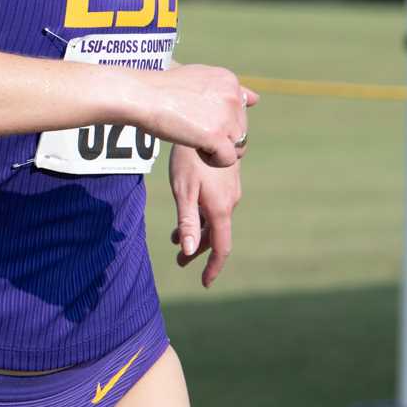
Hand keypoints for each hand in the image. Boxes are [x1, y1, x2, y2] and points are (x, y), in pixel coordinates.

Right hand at [157, 64, 256, 167]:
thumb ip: (226, 89)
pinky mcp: (217, 135)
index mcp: (230, 81)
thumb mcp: (199, 79)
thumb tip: (256, 99)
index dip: (221, 123)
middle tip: (193, 130)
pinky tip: (198, 152)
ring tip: (195, 141)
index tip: (198, 118)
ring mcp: (226, 116)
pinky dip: (214, 161)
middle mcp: (233, 96)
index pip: (240, 112)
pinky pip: (229, 159)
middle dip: (221, 137)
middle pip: (241, 130)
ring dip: (218, 149)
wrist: (143, 96)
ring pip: (238, 146)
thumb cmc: (163, 90)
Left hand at [170, 143, 241, 288]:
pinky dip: (202, 214)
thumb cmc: (189, 158)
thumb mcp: (183, 192)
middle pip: (216, 234)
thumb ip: (188, 222)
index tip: (204, 283)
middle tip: (179, 260)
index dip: (213, 268)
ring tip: (175, 239)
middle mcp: (231, 202)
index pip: (221, 248)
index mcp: (221, 208)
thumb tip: (189, 252)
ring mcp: (232, 190)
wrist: (208, 122)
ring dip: (198, 230)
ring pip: (215, 219)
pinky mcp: (229, 178)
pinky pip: (217, 205)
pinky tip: (188, 210)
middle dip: (198, 249)